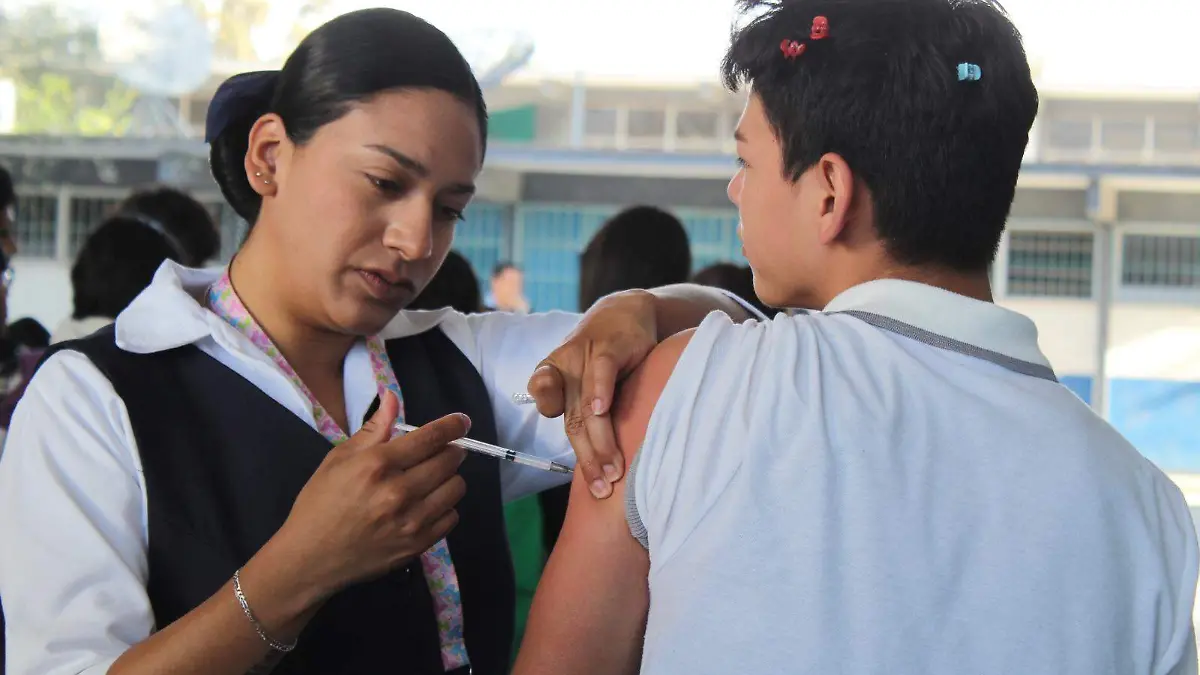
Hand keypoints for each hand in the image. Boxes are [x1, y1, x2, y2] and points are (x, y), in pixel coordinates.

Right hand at [272, 393, 469, 598]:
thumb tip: (392, 396)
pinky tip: (426, 504)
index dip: (453, 425)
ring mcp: (411, 521)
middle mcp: (399, 491)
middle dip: (450, 449)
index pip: (431, 437)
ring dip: (449, 478)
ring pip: (456, 488)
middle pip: (450, 460)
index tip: (461, 422)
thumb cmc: (320, 504)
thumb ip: (373, 429)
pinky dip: (444, 507)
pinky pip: (451, 517)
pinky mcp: (418, 545)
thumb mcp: (338, 459)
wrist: (310, 558)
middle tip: (440, 451)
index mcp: (377, 465)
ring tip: (431, 479)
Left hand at [526, 290, 657, 498]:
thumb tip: (594, 464)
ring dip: (600, 441)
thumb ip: (583, 417)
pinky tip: (602, 412)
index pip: (547, 406)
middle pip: (572, 421)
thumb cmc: (605, 356)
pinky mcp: (609, 347)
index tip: (577, 466)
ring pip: (586, 406)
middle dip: (587, 459)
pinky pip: (601, 372)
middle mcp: (564, 368)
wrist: (626, 310)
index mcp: (553, 377)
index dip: (559, 436)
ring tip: (614, 471)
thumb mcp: (589, 383)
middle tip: (601, 489)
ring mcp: (584, 357)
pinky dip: (600, 392)